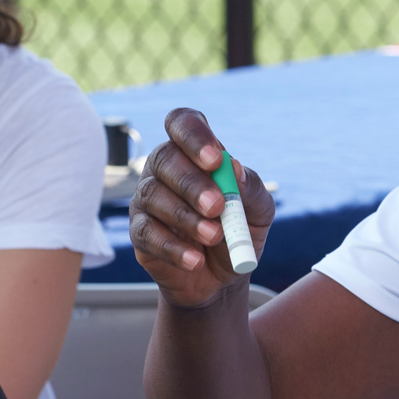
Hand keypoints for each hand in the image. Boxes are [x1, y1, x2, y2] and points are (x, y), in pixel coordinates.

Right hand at [129, 107, 273, 307]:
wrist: (224, 275)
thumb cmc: (239, 229)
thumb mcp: (258, 210)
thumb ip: (251, 188)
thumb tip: (235, 169)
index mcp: (194, 151)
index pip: (182, 123)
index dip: (194, 136)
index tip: (215, 159)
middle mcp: (165, 168)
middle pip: (165, 158)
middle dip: (191, 182)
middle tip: (217, 206)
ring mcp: (147, 198)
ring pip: (154, 195)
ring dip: (185, 216)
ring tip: (214, 236)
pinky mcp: (139, 232)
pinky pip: (147, 233)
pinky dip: (172, 247)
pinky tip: (195, 260)